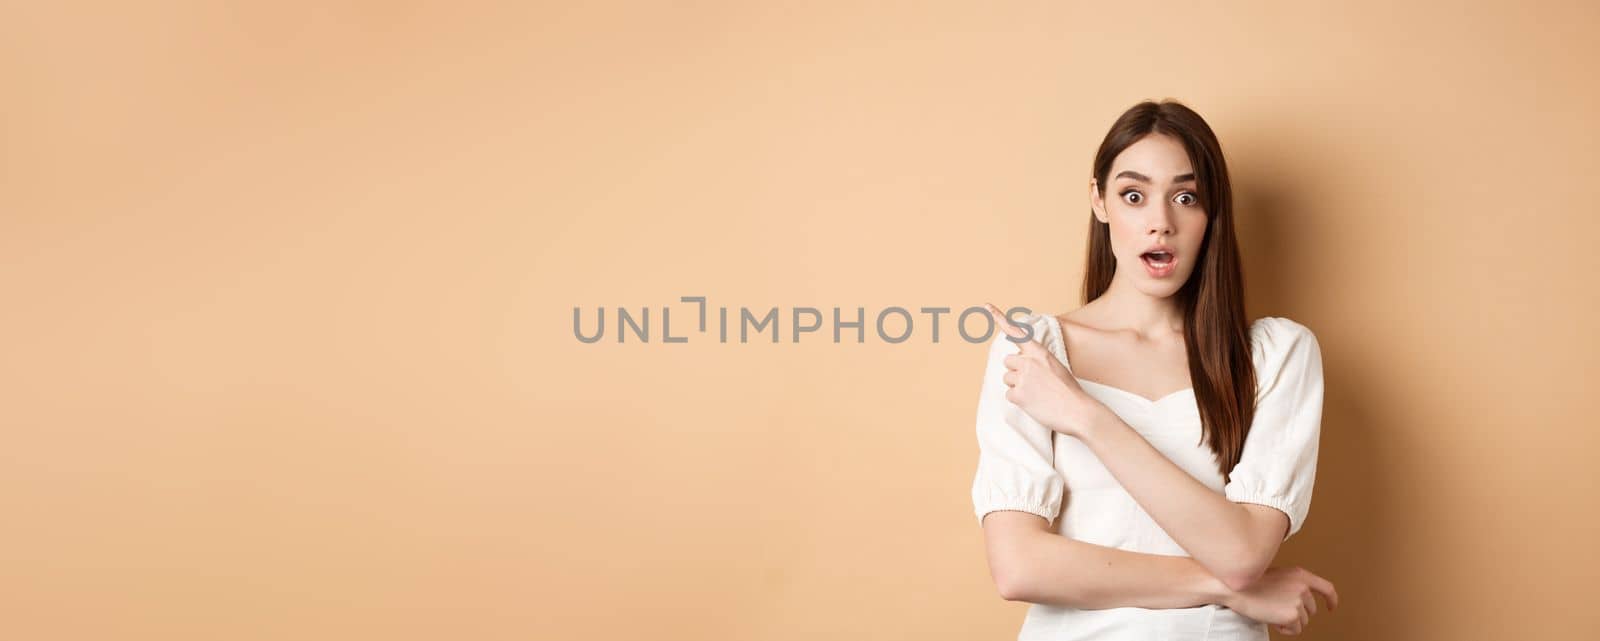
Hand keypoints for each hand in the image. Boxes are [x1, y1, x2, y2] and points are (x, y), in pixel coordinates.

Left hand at [984, 303, 1099, 436]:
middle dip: (1016, 370)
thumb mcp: (1056, 367)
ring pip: (1007, 378)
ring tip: (1036, 393)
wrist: (1078, 411)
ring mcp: (1022, 378)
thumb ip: (1038, 362)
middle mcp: (1028, 362)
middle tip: (1033, 382)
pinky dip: (1018, 400)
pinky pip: (1009, 395)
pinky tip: (1034, 403)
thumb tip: (1020, 364)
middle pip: (1008, 361)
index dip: (999, 318)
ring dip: (1017, 386)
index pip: (1017, 332)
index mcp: (1039, 352)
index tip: (986, 306)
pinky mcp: (1018, 395)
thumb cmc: (1069, 391)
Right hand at [1221, 565, 1339, 635]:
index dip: (1331, 600)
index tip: (1330, 607)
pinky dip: (1285, 629)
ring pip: (1303, 621)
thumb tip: (1302, 600)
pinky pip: (1295, 630)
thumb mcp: (1278, 575)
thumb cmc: (1251, 581)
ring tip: (1272, 611)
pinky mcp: (1292, 615)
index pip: (1327, 588)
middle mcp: (1303, 587)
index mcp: (1301, 575)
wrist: (1235, 587)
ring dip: (1289, 620)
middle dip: (1297, 612)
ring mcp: (1299, 601)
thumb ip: (1293, 583)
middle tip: (1278, 608)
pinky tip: (1272, 619)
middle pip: (1312, 609)